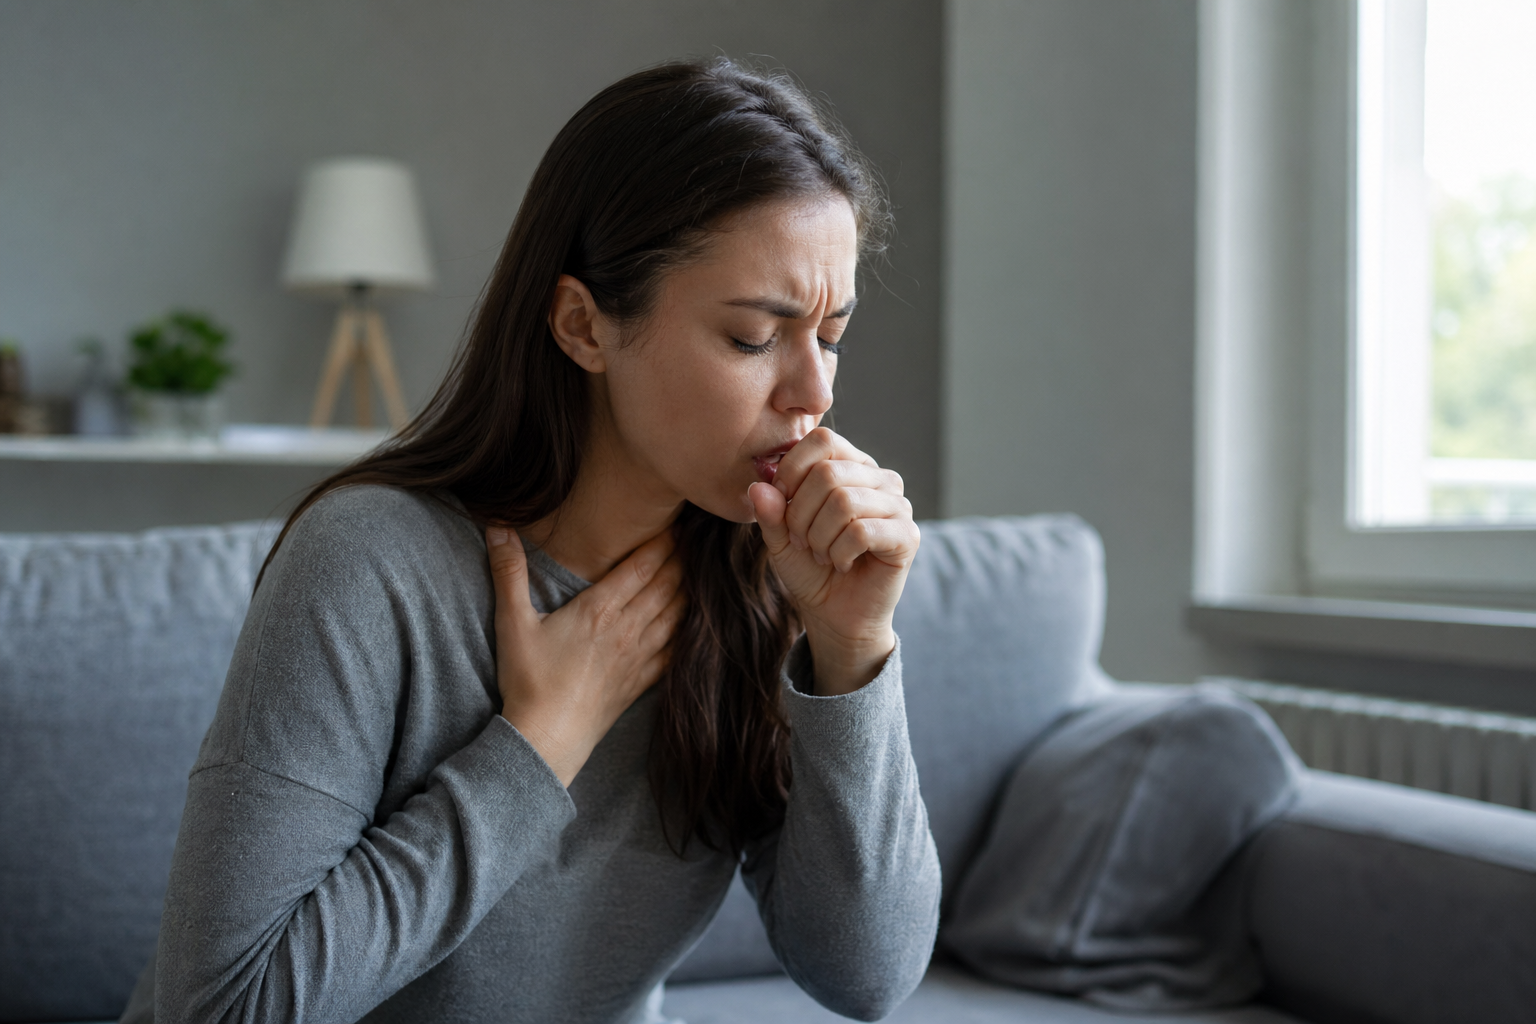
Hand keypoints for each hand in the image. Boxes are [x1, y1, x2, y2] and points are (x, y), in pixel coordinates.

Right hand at [485, 526, 684, 785]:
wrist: (548, 739)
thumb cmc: (529, 681)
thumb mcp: (513, 623)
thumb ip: (508, 572)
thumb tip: (498, 526)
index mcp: (600, 610)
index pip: (642, 565)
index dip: (663, 541)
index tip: (676, 521)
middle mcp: (628, 629)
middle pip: (667, 584)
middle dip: (684, 557)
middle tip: (698, 536)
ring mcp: (639, 656)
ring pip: (678, 613)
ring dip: (691, 588)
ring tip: (704, 569)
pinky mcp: (643, 681)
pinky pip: (677, 649)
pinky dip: (691, 630)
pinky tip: (699, 622)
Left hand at [748, 427, 918, 695]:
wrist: (833, 614)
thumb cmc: (810, 568)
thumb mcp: (778, 538)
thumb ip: (769, 512)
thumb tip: (759, 486)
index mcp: (850, 466)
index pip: (822, 440)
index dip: (792, 470)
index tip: (780, 504)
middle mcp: (879, 479)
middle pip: (828, 473)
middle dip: (801, 514)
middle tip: (801, 541)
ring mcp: (898, 506)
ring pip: (844, 501)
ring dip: (819, 537)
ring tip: (822, 554)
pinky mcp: (907, 536)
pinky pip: (862, 531)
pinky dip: (840, 553)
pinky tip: (842, 564)